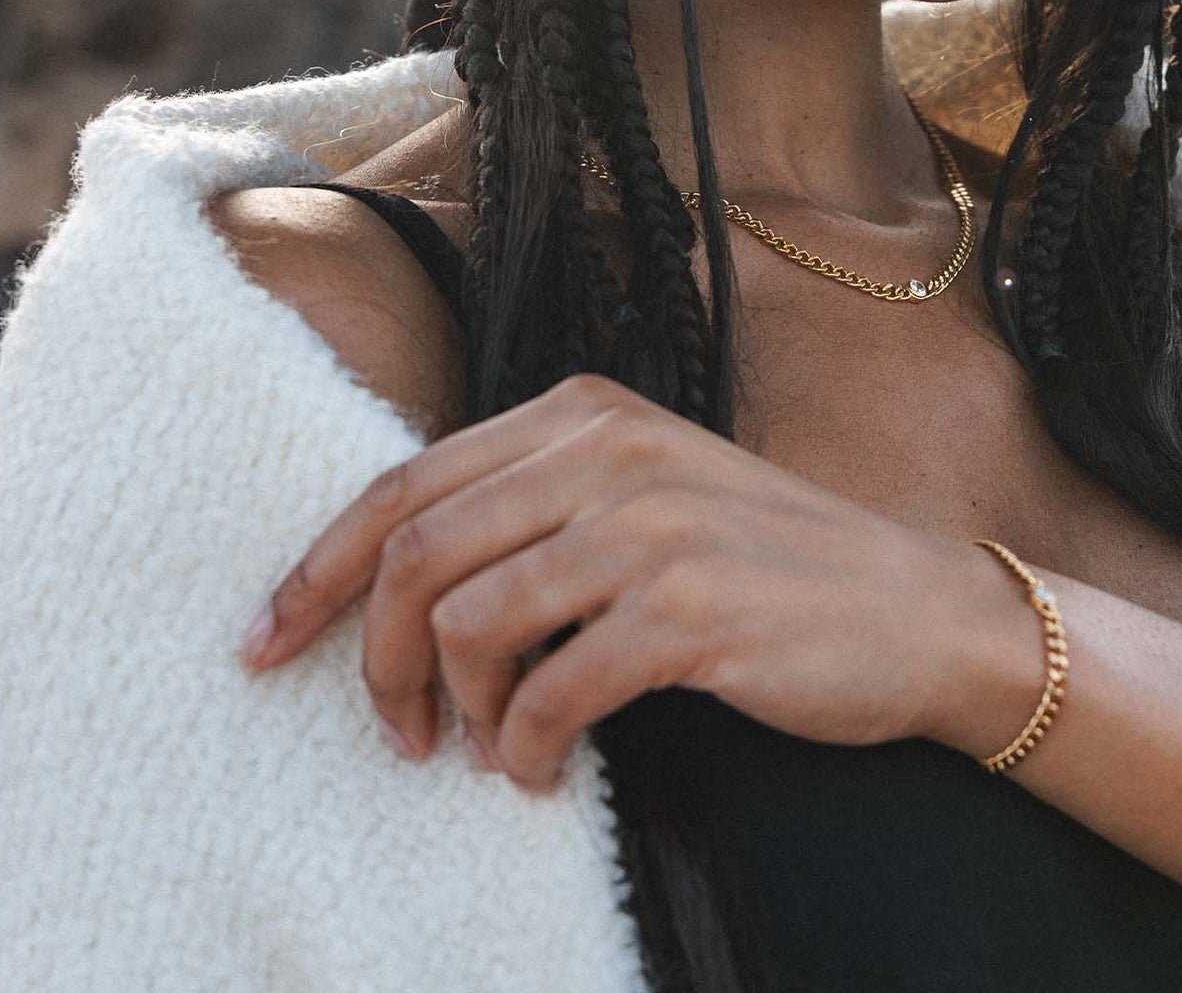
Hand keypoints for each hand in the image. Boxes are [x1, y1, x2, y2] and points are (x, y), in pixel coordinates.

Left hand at [237, 374, 1040, 793]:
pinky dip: (522, 750)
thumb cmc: (766, 564)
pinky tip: (544, 771)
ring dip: (453, 712)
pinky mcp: (690, 609)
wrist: (914, 607)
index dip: (319, 567)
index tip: (267, 641)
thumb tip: (397, 577)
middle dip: (372, 658)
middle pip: (418, 550)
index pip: (407, 479)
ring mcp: (653, 524)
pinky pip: (549, 693)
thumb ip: (538, 503)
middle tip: (390, 732)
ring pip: (468, 621)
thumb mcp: (647, 495)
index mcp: (589, 411)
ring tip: (483, 750)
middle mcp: (612, 449)